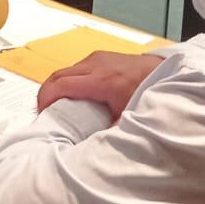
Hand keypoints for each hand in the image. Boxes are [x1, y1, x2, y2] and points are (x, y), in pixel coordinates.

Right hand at [37, 51, 163, 120]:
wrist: (162, 71)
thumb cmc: (145, 93)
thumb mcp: (127, 116)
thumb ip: (109, 130)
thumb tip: (93, 147)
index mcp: (101, 81)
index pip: (60, 85)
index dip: (45, 99)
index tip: (41, 113)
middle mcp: (95, 65)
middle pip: (57, 76)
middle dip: (46, 94)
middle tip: (43, 112)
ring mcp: (96, 58)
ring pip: (65, 70)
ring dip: (56, 86)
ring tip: (56, 104)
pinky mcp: (98, 56)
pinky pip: (75, 68)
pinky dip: (68, 80)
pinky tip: (72, 93)